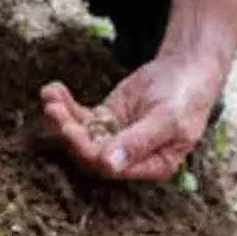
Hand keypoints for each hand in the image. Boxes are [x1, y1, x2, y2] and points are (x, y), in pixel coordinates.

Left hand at [40, 51, 226, 179]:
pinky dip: (65, 104)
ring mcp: (114, 137)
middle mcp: (129, 157)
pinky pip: (80, 116)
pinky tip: (53, 89)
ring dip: (61, 116)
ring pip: (80, 133)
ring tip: (49, 95)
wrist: (187, 69)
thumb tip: (109, 165)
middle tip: (53, 109)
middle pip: (90, 151)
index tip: (69, 128)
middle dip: (68, 131)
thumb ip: (138, 142)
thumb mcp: (167, 119)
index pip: (111, 167)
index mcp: (151, 165)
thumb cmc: (185, 97)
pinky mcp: (105, 119)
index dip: (87, 150)